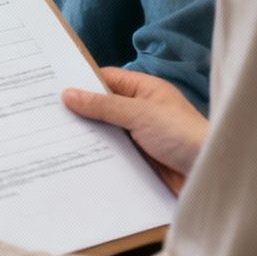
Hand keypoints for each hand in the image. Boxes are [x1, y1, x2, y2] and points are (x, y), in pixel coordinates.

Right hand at [61, 67, 208, 194]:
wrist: (211, 175)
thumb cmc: (184, 135)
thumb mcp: (140, 114)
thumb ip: (104, 106)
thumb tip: (69, 94)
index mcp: (145, 90)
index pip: (106, 80)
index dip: (81, 83)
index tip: (51, 87)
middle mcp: (142, 112)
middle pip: (103, 109)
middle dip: (79, 113)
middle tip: (45, 116)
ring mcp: (140, 138)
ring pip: (106, 135)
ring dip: (87, 139)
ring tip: (52, 141)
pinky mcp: (140, 162)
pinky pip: (113, 157)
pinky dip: (97, 159)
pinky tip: (75, 163)